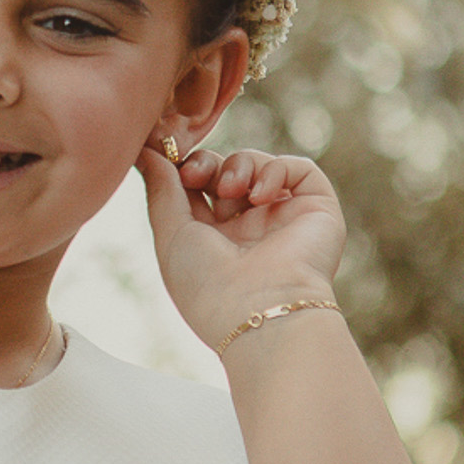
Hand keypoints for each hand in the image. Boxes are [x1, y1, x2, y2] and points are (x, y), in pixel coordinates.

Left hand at [136, 143, 345, 353]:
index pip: (199, 187)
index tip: (170, 163)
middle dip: (208, 163)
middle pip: (226, 172)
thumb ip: (160, 189)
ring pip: (260, 166)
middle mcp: (250, 229)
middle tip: (196, 174)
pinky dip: (276, 169)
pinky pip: (300, 170)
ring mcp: (284, 219)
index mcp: (215, 240)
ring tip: (230, 190)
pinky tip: (260, 195)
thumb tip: (145, 152)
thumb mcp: (172, 234)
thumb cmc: (208, 284)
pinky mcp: (317, 211)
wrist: (260, 312)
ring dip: (239, 166)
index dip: (186, 167)